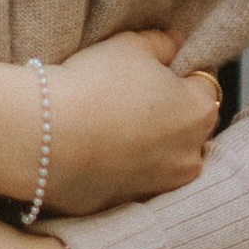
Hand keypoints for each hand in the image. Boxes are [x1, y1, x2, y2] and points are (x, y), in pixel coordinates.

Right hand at [47, 30, 222, 210]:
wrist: (45, 137)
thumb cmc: (93, 86)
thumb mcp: (132, 44)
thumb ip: (164, 43)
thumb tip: (175, 45)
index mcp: (199, 112)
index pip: (203, 83)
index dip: (177, 71)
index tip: (152, 68)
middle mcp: (190, 156)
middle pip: (186, 124)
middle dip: (167, 110)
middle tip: (128, 94)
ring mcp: (161, 186)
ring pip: (162, 156)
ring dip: (147, 142)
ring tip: (110, 123)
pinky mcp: (130, 206)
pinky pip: (134, 179)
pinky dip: (123, 166)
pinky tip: (97, 148)